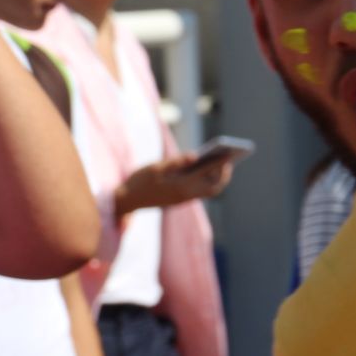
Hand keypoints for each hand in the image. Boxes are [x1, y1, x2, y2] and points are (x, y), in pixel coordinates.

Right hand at [115, 153, 232, 214]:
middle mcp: (186, 196)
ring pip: (208, 191)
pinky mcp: (180, 200)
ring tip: (220, 163)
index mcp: (181, 186)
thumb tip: (196, 155)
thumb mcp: (156, 167)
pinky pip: (199, 192)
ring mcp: (183, 200)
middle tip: (228, 159)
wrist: (128, 200)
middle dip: (223, 174)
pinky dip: (206, 181)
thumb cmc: (140, 180)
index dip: (220, 164)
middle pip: (214, 188)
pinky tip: (205, 170)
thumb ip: (176, 162)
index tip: (228, 154)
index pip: (208, 175)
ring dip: (216, 178)